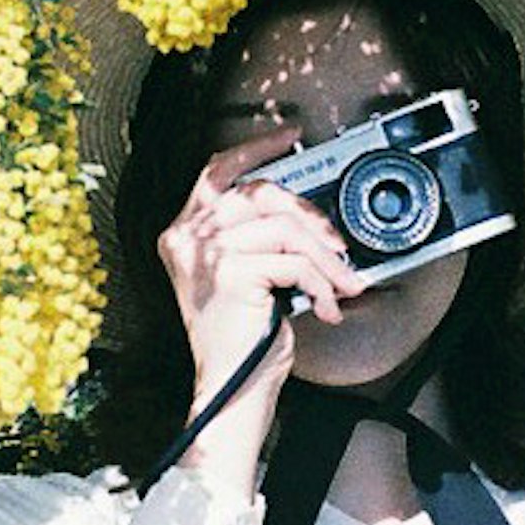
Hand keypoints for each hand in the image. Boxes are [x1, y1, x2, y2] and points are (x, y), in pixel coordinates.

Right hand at [156, 132, 366, 500]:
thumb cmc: (240, 338)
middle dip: (312, 218)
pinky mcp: (229, 272)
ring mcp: (205, 253)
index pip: (217, 171)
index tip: (290, 136)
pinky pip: (295, 262)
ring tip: (341, 287)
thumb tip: (309, 214)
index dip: (256, 148)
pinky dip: (321, 285)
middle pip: (263, 194)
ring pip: (286, 230)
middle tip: (340, 248)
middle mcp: (187, 237)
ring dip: (326, 261)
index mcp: (183, 233)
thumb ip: (259, 236)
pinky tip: (323, 308)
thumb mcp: (245, 275)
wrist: (231, 388)